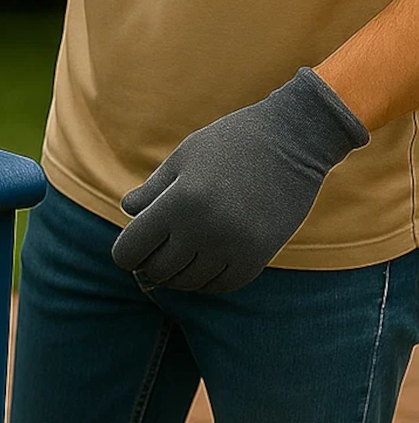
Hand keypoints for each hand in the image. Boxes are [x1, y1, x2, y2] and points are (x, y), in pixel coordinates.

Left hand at [111, 68, 368, 291]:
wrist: (295, 138)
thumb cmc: (231, 141)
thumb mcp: (182, 158)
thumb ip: (151, 190)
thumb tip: (127, 212)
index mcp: (178, 203)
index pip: (129, 253)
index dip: (126, 252)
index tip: (135, 242)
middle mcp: (204, 230)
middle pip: (158, 271)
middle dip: (151, 262)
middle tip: (159, 247)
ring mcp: (233, 246)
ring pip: (188, 282)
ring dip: (179, 272)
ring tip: (182, 251)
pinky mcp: (259, 255)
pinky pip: (222, 285)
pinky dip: (208, 278)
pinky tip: (206, 260)